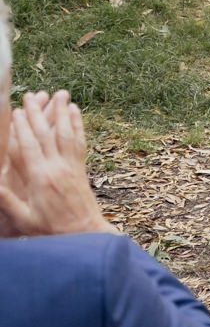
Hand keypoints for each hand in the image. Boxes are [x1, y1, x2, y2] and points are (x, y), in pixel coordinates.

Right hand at [0, 90, 109, 237]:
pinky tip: (75, 111)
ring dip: (61, 112)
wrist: (84, 234)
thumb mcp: (24, 219)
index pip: (29, 148)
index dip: (22, 129)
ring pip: (66, 134)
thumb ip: (6, 200)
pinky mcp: (81, 168)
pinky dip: (77, 124)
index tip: (16, 112)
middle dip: (37, 113)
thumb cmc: (50, 229)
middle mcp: (57, 168)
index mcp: (40, 179)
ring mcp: (71, 166)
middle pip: (47, 135)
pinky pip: (79, 142)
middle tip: (30, 95)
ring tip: (59, 93)